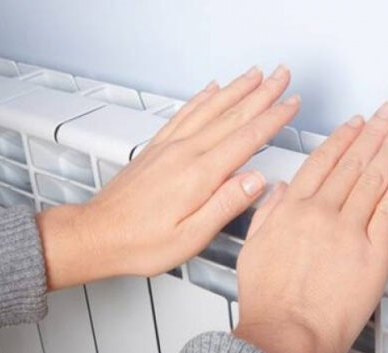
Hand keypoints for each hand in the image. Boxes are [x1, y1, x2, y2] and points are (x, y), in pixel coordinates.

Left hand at [37, 65, 299, 288]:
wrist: (96, 235)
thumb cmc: (141, 243)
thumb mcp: (190, 238)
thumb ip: (225, 205)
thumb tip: (257, 181)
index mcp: (199, 175)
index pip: (246, 138)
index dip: (273, 118)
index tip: (292, 103)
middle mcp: (185, 153)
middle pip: (232, 115)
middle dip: (262, 93)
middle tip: (282, 74)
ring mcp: (169, 147)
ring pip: (210, 108)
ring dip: (237, 88)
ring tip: (255, 74)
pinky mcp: (156, 147)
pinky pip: (185, 113)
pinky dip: (202, 97)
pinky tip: (212, 88)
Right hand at [233, 102, 387, 352]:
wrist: (285, 336)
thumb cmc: (269, 303)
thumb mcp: (253, 249)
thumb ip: (266, 213)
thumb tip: (277, 191)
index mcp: (291, 209)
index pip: (322, 161)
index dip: (343, 137)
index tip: (355, 124)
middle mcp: (321, 213)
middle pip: (353, 162)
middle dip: (374, 133)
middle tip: (387, 115)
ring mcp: (348, 230)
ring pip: (374, 178)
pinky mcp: (372, 253)